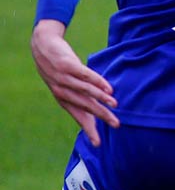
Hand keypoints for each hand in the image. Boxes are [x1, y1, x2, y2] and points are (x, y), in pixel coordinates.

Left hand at [31, 20, 115, 145]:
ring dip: (102, 99)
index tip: (98, 143)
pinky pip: (86, 76)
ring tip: (115, 104)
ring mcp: (64, 78)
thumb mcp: (65, 84)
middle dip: (101, 116)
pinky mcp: (68, 66)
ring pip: (86, 92)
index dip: (89, 129)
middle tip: (116, 124)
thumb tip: (98, 105)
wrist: (43, 46)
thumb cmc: (59, 67)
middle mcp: (62, 91)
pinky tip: (108, 88)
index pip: (78, 117)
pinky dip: (98, 82)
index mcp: (63, 98)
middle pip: (85, 106)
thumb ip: (80, 95)